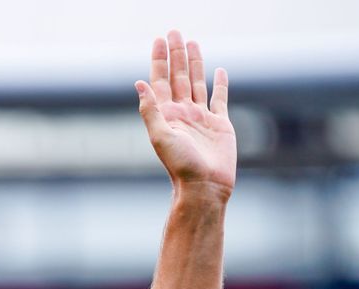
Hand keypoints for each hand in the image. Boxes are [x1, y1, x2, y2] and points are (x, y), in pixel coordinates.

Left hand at [136, 31, 235, 196]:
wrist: (204, 186)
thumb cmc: (180, 166)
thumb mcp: (160, 136)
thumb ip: (150, 110)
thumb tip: (139, 83)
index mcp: (166, 114)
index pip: (161, 80)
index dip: (160, 59)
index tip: (159, 39)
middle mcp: (182, 113)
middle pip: (179, 76)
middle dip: (176, 54)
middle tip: (175, 32)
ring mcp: (201, 117)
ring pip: (198, 83)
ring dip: (195, 63)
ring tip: (192, 43)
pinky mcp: (219, 124)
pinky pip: (219, 99)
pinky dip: (220, 84)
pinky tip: (219, 71)